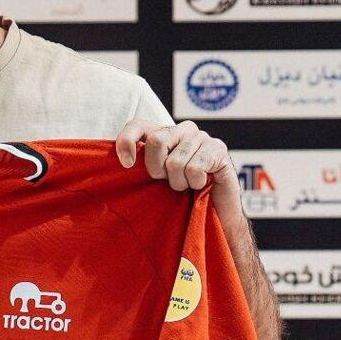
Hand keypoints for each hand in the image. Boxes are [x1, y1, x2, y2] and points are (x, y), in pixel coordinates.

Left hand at [114, 119, 242, 218]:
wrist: (215, 214)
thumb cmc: (181, 198)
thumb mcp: (155, 180)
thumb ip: (139, 167)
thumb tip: (122, 163)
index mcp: (163, 133)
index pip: (137, 125)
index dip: (127, 141)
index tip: (126, 165)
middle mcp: (183, 130)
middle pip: (156, 140)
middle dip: (157, 169)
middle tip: (167, 181)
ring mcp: (202, 137)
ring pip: (175, 161)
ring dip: (179, 182)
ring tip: (188, 186)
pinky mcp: (218, 149)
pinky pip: (194, 169)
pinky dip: (196, 183)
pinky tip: (202, 184)